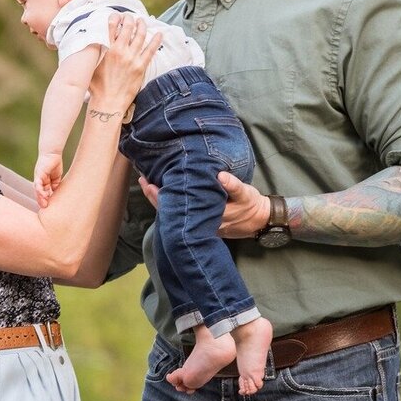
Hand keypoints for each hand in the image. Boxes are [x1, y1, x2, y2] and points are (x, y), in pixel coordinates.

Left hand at [34, 150, 62, 208]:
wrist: (52, 153)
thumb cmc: (54, 163)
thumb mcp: (56, 177)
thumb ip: (55, 184)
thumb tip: (55, 192)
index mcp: (44, 181)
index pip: (43, 192)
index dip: (45, 199)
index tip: (49, 206)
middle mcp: (39, 180)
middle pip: (39, 193)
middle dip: (42, 200)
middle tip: (45, 208)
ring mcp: (38, 177)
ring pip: (37, 190)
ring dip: (40, 197)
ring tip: (44, 204)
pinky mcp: (38, 174)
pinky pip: (38, 184)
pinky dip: (40, 190)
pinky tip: (43, 194)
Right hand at [88, 14, 160, 118]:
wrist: (108, 102)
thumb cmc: (96, 87)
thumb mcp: (90, 66)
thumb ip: (94, 52)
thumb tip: (93, 43)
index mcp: (106, 49)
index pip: (111, 27)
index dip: (115, 18)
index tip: (117, 16)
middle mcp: (120, 51)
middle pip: (128, 28)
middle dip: (129, 19)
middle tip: (130, 17)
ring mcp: (132, 58)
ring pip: (140, 36)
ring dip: (142, 26)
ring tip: (142, 21)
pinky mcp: (140, 67)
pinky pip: (151, 50)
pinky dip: (156, 41)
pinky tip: (159, 34)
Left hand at [138, 170, 270, 237]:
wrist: (257, 221)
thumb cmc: (249, 205)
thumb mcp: (246, 194)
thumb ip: (234, 186)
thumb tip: (221, 177)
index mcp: (207, 216)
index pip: (177, 207)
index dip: (160, 196)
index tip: (149, 183)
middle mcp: (199, 223)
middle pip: (170, 211)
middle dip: (154, 196)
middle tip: (142, 180)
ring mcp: (199, 224)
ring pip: (173, 213)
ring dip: (160, 198)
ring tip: (147, 182)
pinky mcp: (200, 221)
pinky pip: (181, 212)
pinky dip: (170, 201)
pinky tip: (163, 191)